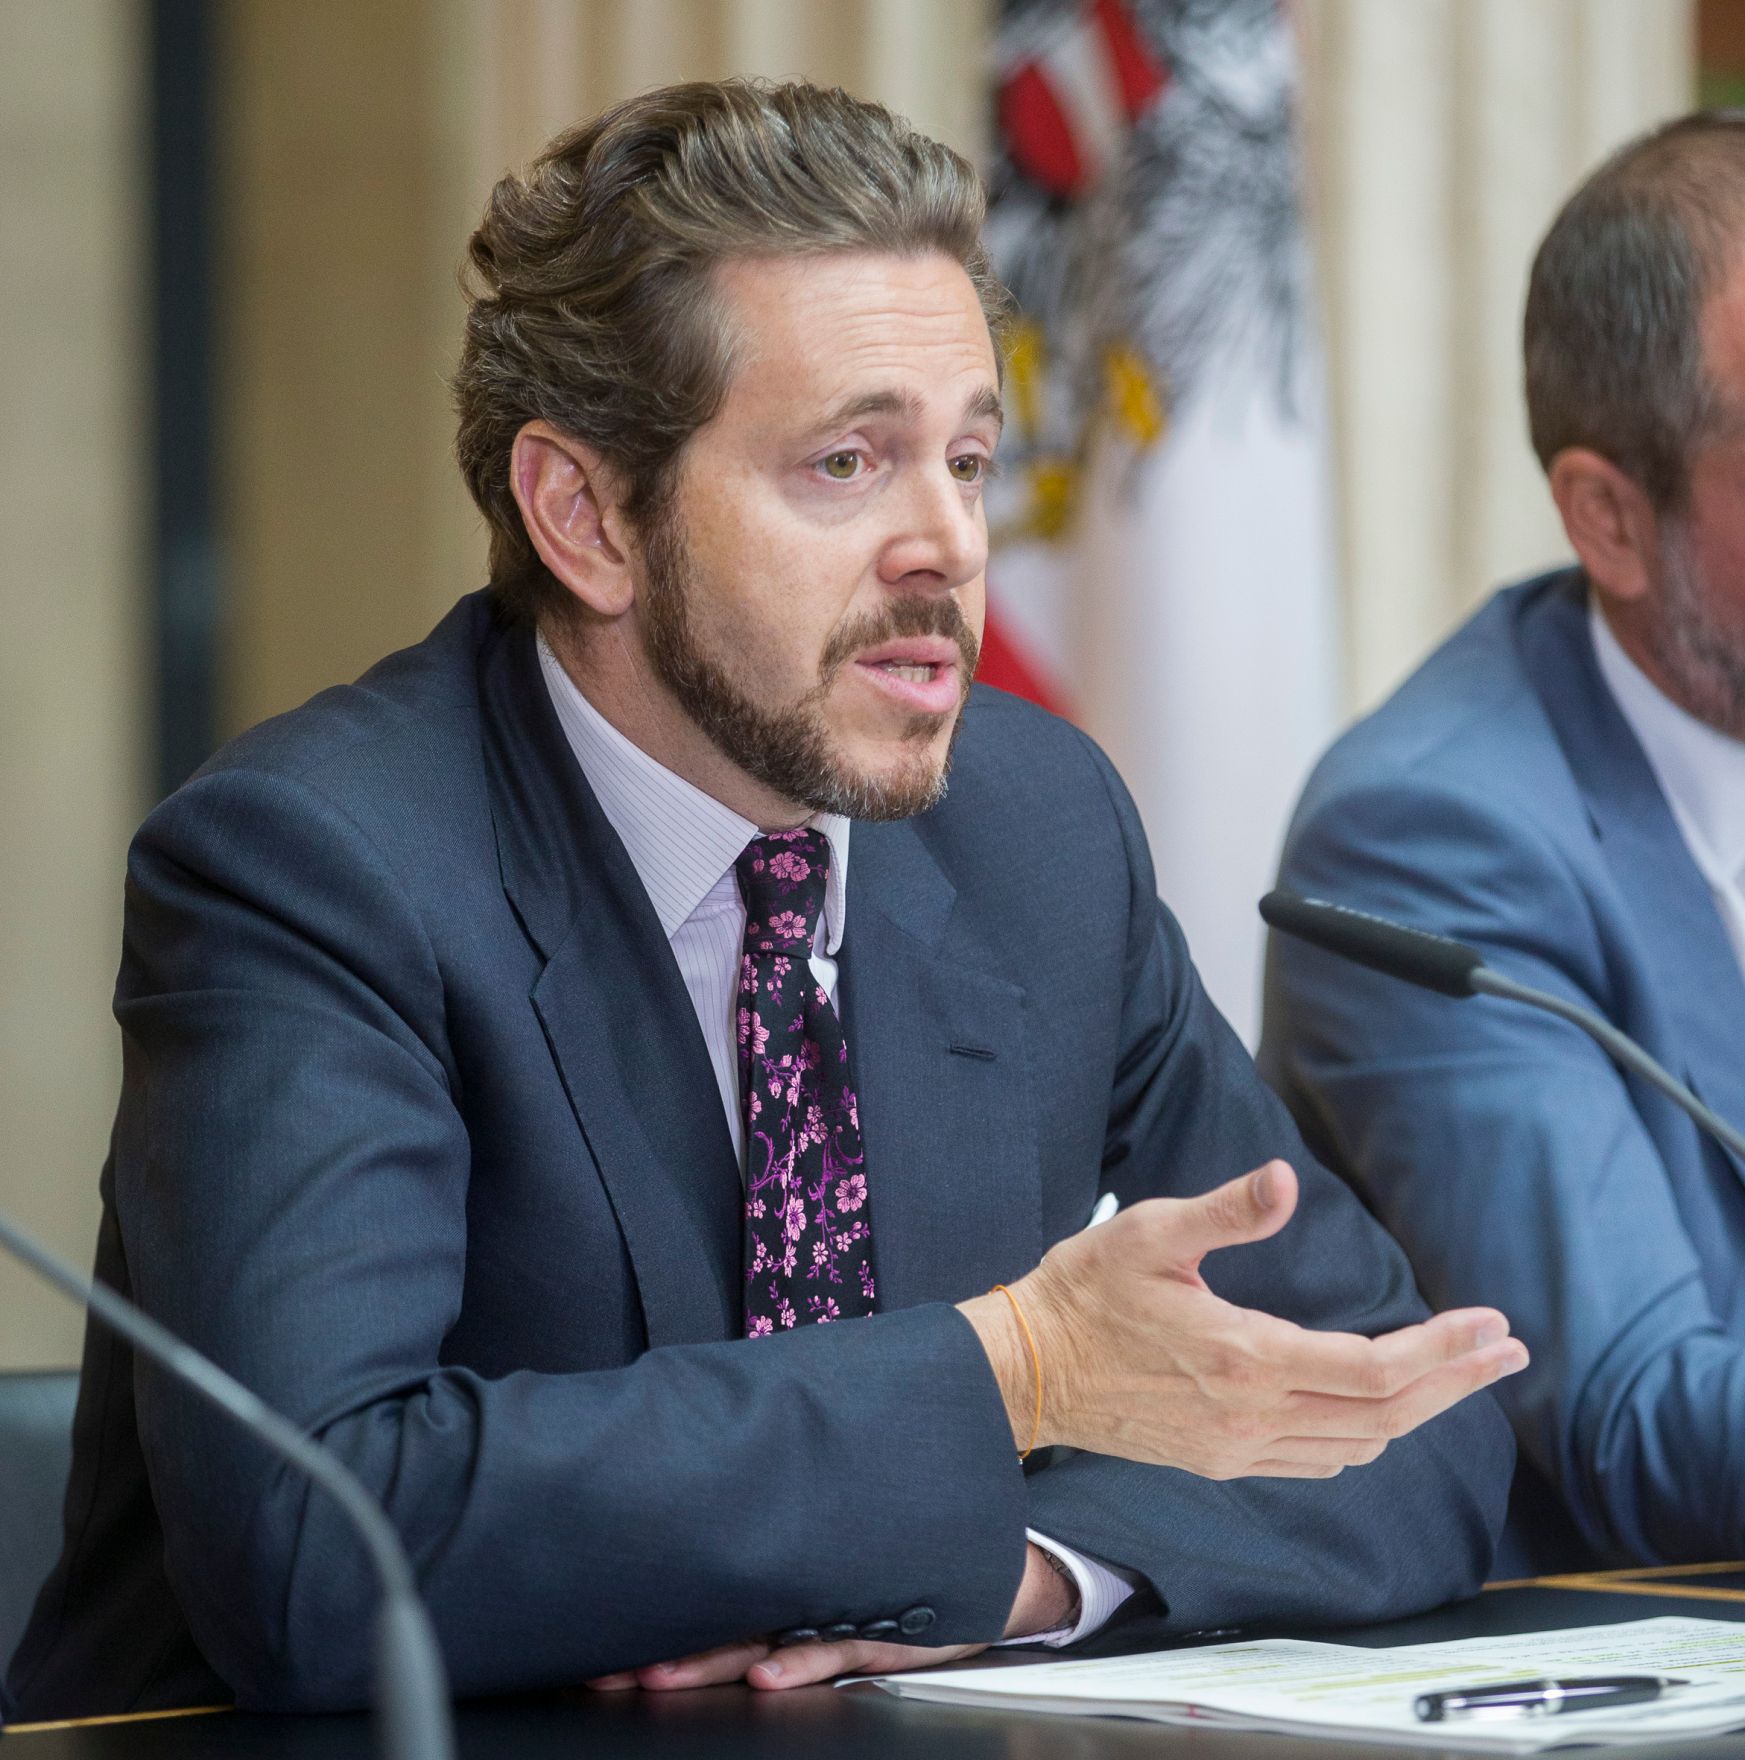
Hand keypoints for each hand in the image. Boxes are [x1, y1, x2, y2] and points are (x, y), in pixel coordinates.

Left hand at [583, 1542, 1075, 1692]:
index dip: (651, 1603)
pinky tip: (767, 1676)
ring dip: (709, 1659)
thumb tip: (712, 1481)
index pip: (705, 1583)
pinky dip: (801, 1661)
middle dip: (660, 1642)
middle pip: (720, 1613)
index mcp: (781, 1560)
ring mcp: (837, 1609)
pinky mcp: (877, 1629)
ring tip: (660, 1675)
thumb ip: (777, 1520)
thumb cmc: (890, 1540)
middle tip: (606, 1660)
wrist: (981, 1556)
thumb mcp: (832, 1529)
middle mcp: (801, 1585)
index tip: (597, 1614)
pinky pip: (833, 1647)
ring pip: (762, 1636)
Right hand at [958, 1160, 1528, 1479]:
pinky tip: (1379, 1412)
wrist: (1027, 1370)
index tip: (1493, 1328)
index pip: (1375, 1369)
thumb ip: (1226, 1210)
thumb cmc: (1083, 1293)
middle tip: (1508, 1352)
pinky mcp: (1221, 1459)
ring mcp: (1238, 1447)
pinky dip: (1366, 1435)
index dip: (1443, 1351)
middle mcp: (1253, 1416)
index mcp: (1246, 1358)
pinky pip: (1318, 1460)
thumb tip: (1285, 1179)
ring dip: (1419, 1411)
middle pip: (1384, 1415)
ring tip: (1460, 1375)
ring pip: (1358, 1444)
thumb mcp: (1150, 1232)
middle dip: (1456, 1382)